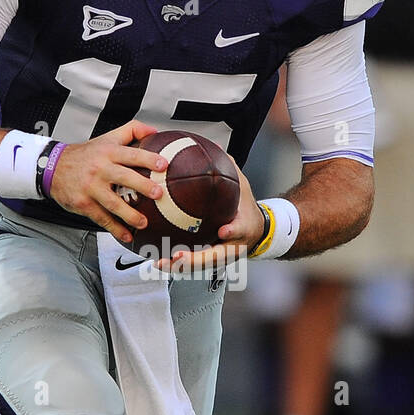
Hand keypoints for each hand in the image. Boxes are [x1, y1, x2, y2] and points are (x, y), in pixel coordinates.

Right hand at [49, 120, 167, 242]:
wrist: (52, 167)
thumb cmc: (85, 154)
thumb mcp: (107, 138)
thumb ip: (131, 130)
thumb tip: (154, 132)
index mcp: (108, 152)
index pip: (131, 154)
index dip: (148, 158)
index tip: (163, 165)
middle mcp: (100, 169)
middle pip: (124, 177)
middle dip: (142, 186)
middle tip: (158, 194)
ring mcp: (91, 187)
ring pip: (113, 203)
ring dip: (130, 215)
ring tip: (144, 222)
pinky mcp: (84, 203)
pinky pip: (102, 218)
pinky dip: (115, 228)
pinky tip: (126, 235)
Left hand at [156, 158, 263, 275]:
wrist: (258, 232)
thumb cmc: (247, 209)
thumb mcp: (243, 189)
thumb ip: (230, 170)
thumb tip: (216, 147)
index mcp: (244, 230)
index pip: (240, 230)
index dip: (233, 231)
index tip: (225, 230)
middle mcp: (232, 248)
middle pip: (214, 259)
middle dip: (195, 260)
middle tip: (178, 256)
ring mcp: (220, 258)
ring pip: (199, 267)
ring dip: (179, 268)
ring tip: (159, 262)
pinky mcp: (210, 262)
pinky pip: (191, 264)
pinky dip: (174, 263)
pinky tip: (155, 258)